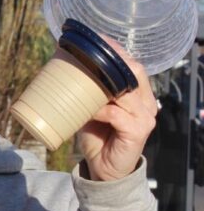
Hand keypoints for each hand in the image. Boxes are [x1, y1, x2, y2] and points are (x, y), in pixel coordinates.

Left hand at [76, 44, 157, 181]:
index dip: (117, 52)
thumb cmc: (98, 136)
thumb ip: (89, 90)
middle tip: (90, 55)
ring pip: (127, 91)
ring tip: (85, 80)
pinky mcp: (137, 132)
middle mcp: (147, 103)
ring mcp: (145, 118)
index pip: (134, 65)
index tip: (97, 40)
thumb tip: (64, 64)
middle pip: (135, 72)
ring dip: (104, 86)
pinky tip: (91, 109)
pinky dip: (102, 109)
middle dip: (113, 61)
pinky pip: (118, 114)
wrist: (104, 170)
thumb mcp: (92, 108)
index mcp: (140, 94)